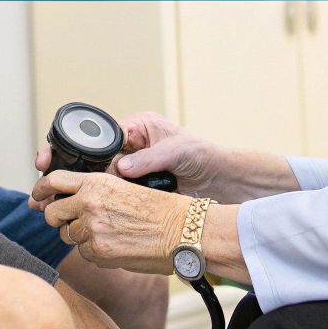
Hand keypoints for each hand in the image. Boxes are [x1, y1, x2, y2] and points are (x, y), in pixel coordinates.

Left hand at [29, 170, 185, 275]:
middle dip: (57, 218)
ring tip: (108, 234)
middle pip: (52, 212)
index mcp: (96, 182)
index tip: (37, 195)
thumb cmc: (160, 209)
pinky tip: (117, 246)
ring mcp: (91, 229)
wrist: (182, 231)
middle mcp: (88, 203)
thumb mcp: (124, 188)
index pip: (53, 180)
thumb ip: (94, 193)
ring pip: (68, 236)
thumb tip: (69, 204)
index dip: (40, 189)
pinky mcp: (98, 252)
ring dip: (81, 237)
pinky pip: (85, 253)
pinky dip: (95, 252)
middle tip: (69, 222)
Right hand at [31, 110, 228, 195]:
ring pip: (88, 181)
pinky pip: (104, 197)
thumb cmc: (201, 154)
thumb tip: (121, 168)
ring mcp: (126, 170)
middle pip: (82, 161)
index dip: (64, 149)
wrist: (221, 178)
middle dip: (57, 175)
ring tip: (44, 207)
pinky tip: (71, 218)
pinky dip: (87, 206)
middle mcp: (124, 148)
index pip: (89, 138)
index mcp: (131, 130)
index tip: (46, 161)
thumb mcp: (177, 150)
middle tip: (38, 190)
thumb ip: (149, 158)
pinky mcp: (131, 190)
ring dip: (66, 194)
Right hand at [114, 111, 228, 197]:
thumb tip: (120, 167)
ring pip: (116, 178)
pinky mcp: (143, 183)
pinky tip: (135, 202)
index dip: (108, 154)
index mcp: (141, 126)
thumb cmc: (201, 155)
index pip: (112, 138)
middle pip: (110, 159)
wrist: (219, 179)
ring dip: (123, 187)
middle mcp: (136, 144)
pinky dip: (130, 197)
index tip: (109, 171)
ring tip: (130, 195)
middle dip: (114, 174)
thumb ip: (146, 159)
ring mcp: (139, 165)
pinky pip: (127, 191)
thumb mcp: (173, 152)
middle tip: (120, 187)